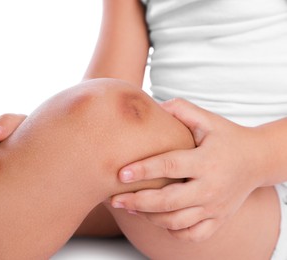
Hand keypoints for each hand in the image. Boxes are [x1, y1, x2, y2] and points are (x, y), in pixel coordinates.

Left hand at [111, 98, 265, 241]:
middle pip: (168, 201)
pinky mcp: (218, 219)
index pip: (169, 166)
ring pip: (176, 222)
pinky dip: (171, 231)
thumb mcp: (207, 119)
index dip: (143, 170)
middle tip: (114, 199)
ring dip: (148, 217)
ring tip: (128, 208)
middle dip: (137, 202)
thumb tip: (151, 106)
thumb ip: (180, 109)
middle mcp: (211, 187)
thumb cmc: (226, 137)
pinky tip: (155, 219)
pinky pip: (191, 234)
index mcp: (206, 161)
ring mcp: (215, 207)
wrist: (257, 160)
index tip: (120, 174)